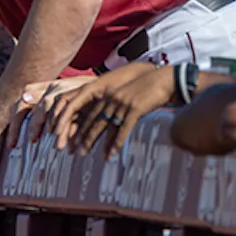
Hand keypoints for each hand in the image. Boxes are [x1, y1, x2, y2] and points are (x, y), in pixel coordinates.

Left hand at [22, 62, 153, 151]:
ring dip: (95, 143)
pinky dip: (115, 143)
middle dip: (81, 137)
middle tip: (72, 152)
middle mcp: (111, 98)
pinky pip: (122, 130)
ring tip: (86, 155)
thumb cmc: (147, 88)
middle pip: (92, 120)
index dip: (78, 126)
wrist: (165, 80)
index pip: (88, 112)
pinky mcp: (134, 108)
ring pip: (105, 126)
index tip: (70, 140)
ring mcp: (121, 103)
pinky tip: (110, 155)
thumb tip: (111, 120)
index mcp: (107, 94)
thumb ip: (116, 105)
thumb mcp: (127, 94)